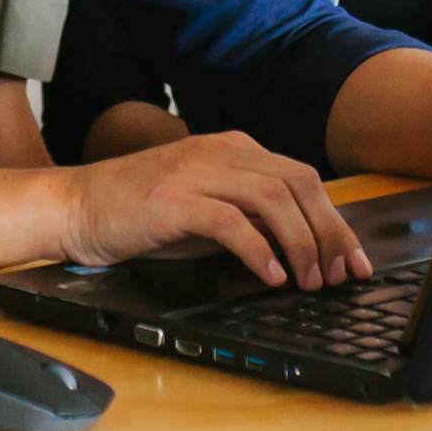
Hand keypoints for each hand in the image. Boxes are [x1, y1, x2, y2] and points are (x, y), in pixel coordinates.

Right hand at [54, 130, 367, 288]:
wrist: (78, 205)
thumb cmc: (142, 211)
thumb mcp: (207, 206)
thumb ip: (251, 214)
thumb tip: (303, 246)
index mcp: (235, 149)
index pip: (303, 179)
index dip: (335, 221)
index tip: (353, 260)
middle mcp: (222, 152)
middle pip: (299, 185)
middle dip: (329, 233)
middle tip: (340, 275)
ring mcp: (198, 172)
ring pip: (274, 200)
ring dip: (301, 244)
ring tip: (308, 281)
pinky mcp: (175, 200)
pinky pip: (232, 222)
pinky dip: (259, 251)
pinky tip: (270, 276)